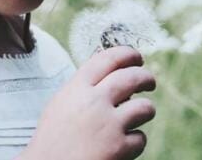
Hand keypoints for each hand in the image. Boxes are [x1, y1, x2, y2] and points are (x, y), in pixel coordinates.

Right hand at [20, 45, 156, 159]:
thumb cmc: (52, 140)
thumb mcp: (60, 105)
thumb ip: (82, 89)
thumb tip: (109, 75)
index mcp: (77, 88)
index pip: (108, 59)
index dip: (127, 54)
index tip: (136, 57)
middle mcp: (94, 102)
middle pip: (132, 77)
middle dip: (146, 77)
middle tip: (149, 82)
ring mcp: (108, 124)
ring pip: (145, 107)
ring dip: (146, 110)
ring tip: (142, 114)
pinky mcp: (119, 148)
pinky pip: (140, 138)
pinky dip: (135, 142)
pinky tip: (125, 144)